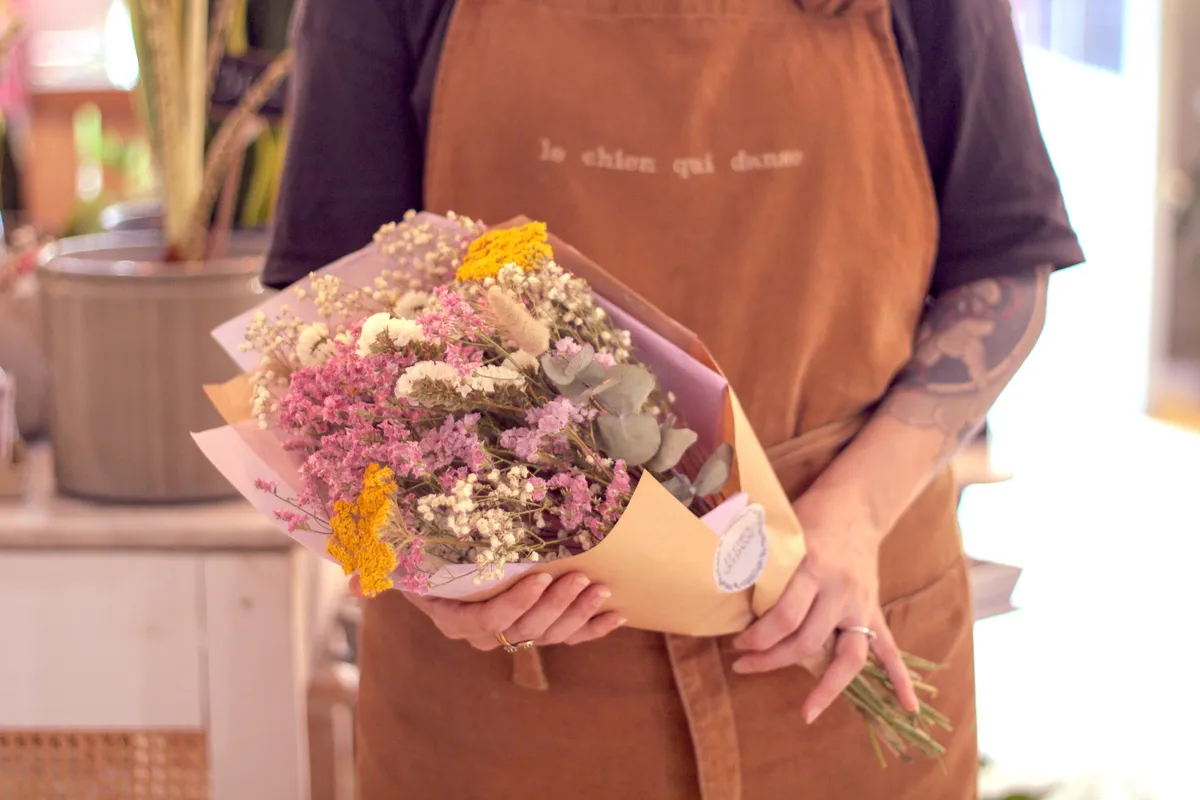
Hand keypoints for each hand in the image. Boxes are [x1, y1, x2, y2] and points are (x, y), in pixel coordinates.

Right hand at [350, 572, 623, 650]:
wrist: (447, 564)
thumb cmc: (424, 556)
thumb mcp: (399, 558)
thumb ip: (377, 567)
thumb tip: (349, 580)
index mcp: (455, 620)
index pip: (489, 621)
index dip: (517, 603)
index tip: (542, 576)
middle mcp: (485, 635)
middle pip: (526, 629)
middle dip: (557, 605)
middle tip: (581, 578)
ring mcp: (513, 633)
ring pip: (551, 634)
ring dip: (579, 614)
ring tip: (601, 589)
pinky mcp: (538, 627)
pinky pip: (570, 636)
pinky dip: (594, 628)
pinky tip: (616, 615)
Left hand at [730, 494, 918, 722]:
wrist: (857, 505)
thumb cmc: (809, 516)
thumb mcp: (781, 532)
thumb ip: (760, 561)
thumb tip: (721, 588)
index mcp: (813, 567)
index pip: (784, 617)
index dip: (758, 637)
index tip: (738, 641)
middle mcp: (840, 590)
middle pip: (808, 642)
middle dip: (771, 659)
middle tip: (743, 664)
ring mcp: (861, 604)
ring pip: (849, 656)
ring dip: (826, 688)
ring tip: (807, 713)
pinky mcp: (875, 610)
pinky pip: (891, 649)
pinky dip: (901, 680)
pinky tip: (908, 707)